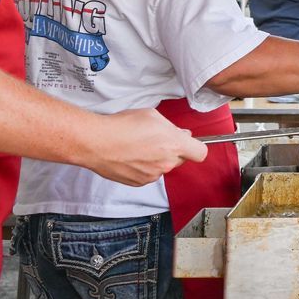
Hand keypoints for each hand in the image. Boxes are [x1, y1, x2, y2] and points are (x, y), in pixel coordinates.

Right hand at [82, 107, 206, 186]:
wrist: (98, 143)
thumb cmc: (122, 126)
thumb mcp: (152, 116)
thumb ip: (171, 127)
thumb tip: (179, 134)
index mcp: (174, 144)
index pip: (200, 153)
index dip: (196, 147)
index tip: (189, 143)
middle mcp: (167, 163)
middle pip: (180, 159)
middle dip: (173, 150)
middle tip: (157, 138)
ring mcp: (153, 174)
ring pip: (163, 166)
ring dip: (157, 158)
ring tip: (139, 146)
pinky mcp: (140, 182)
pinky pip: (149, 174)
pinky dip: (144, 167)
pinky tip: (131, 156)